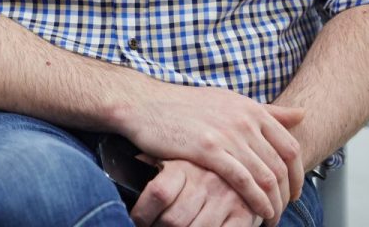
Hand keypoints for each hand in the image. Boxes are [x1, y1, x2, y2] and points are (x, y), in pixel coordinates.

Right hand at [116, 82, 303, 222]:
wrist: (145, 104)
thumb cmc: (185, 105)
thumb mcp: (229, 101)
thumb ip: (266, 111)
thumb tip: (301, 114)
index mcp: (250, 109)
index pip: (290, 147)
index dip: (298, 174)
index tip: (295, 191)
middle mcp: (243, 120)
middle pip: (281, 166)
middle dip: (287, 194)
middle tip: (284, 210)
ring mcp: (226, 134)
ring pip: (266, 176)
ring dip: (274, 202)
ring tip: (272, 217)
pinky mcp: (208, 150)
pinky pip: (244, 181)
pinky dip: (257, 200)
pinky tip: (260, 212)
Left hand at [131, 159, 265, 226]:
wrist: (243, 149)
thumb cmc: (197, 158)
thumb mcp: (173, 154)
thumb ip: (151, 161)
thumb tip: (123, 167)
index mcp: (184, 165)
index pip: (158, 193)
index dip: (142, 214)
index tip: (137, 220)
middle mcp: (207, 181)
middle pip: (174, 220)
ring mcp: (228, 198)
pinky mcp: (245, 214)